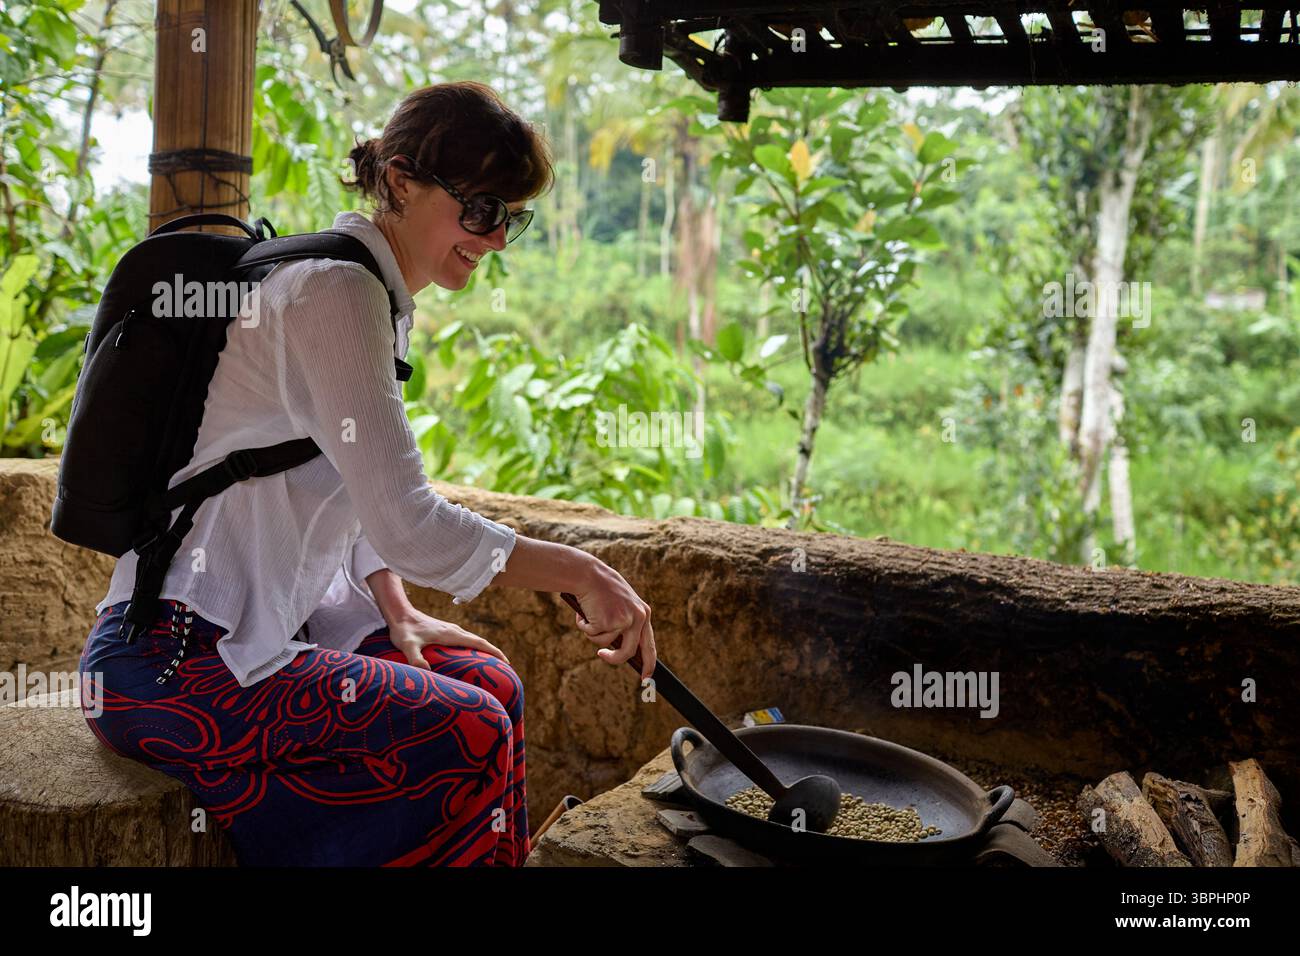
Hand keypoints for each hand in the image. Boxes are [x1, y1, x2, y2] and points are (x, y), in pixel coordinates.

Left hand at [386, 608, 509, 668]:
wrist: (399, 614)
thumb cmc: (403, 630)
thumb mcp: (407, 645)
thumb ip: (415, 658)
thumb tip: (427, 672)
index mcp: (451, 634)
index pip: (478, 643)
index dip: (494, 652)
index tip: (506, 662)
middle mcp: (454, 630)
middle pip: (480, 641)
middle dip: (494, 654)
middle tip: (505, 669)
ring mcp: (450, 630)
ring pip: (473, 640)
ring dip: (484, 650)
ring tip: (492, 665)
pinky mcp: (445, 631)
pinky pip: (465, 640)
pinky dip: (474, 647)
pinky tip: (470, 657)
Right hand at [569, 563, 655, 681]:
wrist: (589, 574)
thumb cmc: (602, 588)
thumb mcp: (622, 604)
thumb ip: (626, 623)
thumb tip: (622, 651)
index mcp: (644, 613)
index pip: (649, 645)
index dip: (648, 663)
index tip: (645, 678)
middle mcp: (638, 618)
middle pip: (627, 652)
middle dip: (613, 658)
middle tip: (601, 654)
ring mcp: (623, 621)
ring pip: (603, 642)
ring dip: (592, 631)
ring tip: (589, 613)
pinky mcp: (607, 621)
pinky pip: (591, 633)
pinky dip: (584, 625)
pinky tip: (584, 610)